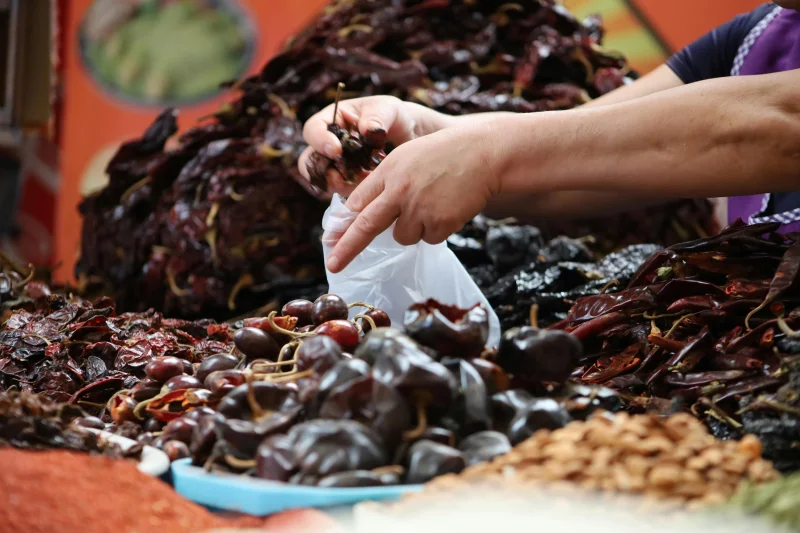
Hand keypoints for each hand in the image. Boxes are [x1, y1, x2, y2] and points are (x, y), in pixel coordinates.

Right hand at [298, 96, 447, 197]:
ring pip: (323, 180)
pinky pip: (343, 192)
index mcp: (332, 119)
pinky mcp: (348, 181)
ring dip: (338, 185)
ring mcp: (337, 165)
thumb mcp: (389, 109)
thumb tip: (366, 129)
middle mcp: (329, 143)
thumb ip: (378, 117)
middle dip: (322, 172)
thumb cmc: (394, 116)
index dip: (320, 141)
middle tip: (339, 178)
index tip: (337, 151)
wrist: (409, 135)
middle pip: (310, 161)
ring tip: (360, 182)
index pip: (313, 130)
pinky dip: (354, 192)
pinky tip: (370, 185)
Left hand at [325, 123, 502, 272]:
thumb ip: (385, 182)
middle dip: (347, 249)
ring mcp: (419, 208)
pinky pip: (429, 240)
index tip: (329, 240)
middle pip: (367, 226)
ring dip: (415, 228)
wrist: (483, 154)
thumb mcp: (408, 157)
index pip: (358, 202)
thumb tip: (359, 211)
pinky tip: (449, 209)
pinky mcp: (439, 223)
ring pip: (404, 237)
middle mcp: (399, 190)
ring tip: (434, 204)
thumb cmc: (445, 155)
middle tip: (333, 265)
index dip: (343, 224)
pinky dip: (437, 230)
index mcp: (388, 172)